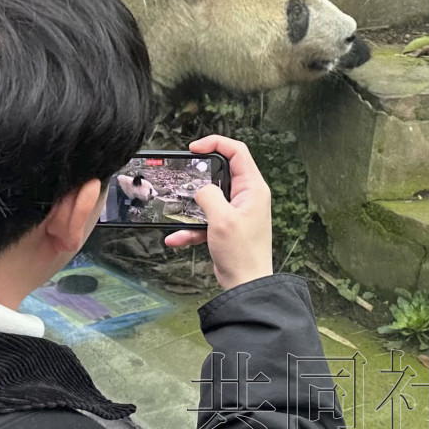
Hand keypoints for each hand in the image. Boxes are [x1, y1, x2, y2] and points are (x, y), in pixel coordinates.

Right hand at [164, 135, 272, 289]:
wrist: (246, 285)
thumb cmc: (242, 253)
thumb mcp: (221, 219)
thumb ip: (208, 195)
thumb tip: (200, 189)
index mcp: (253, 188)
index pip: (237, 151)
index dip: (215, 143)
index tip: (193, 148)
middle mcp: (247, 196)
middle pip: (220, 171)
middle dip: (198, 176)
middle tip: (183, 176)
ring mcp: (236, 211)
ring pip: (208, 197)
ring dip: (190, 206)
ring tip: (177, 212)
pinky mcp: (226, 225)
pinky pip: (204, 219)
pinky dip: (190, 227)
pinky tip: (176, 238)